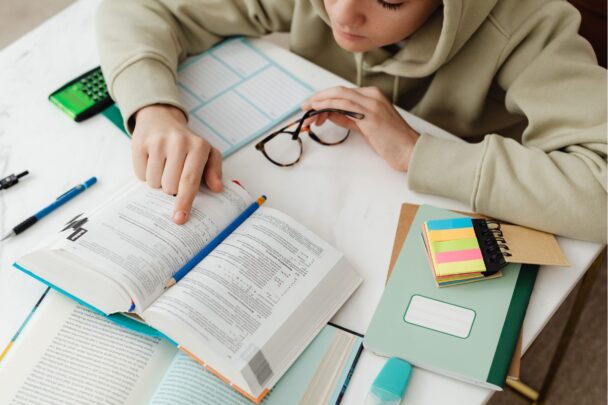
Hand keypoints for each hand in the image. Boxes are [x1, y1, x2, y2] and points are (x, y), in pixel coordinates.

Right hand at [132, 104, 222, 223]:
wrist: (161, 118)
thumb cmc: (187, 142)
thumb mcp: (207, 152)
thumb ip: (214, 170)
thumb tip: (217, 188)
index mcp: (198, 146)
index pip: (190, 180)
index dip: (185, 201)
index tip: (180, 218)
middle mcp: (178, 142)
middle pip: (170, 186)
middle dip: (171, 189)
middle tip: (174, 175)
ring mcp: (157, 142)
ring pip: (154, 182)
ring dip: (158, 181)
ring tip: (164, 166)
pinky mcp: (140, 143)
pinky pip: (140, 175)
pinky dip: (146, 174)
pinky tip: (152, 161)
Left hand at [302, 86, 418, 170]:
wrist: (410, 151)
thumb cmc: (391, 142)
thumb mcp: (366, 127)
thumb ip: (349, 118)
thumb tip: (330, 114)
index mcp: (373, 96)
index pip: (343, 93)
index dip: (325, 98)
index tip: (312, 106)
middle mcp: (372, 96)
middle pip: (338, 91)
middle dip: (318, 97)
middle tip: (304, 106)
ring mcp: (372, 104)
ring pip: (339, 95)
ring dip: (319, 102)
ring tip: (307, 110)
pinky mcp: (371, 115)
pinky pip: (345, 106)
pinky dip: (328, 105)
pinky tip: (318, 110)